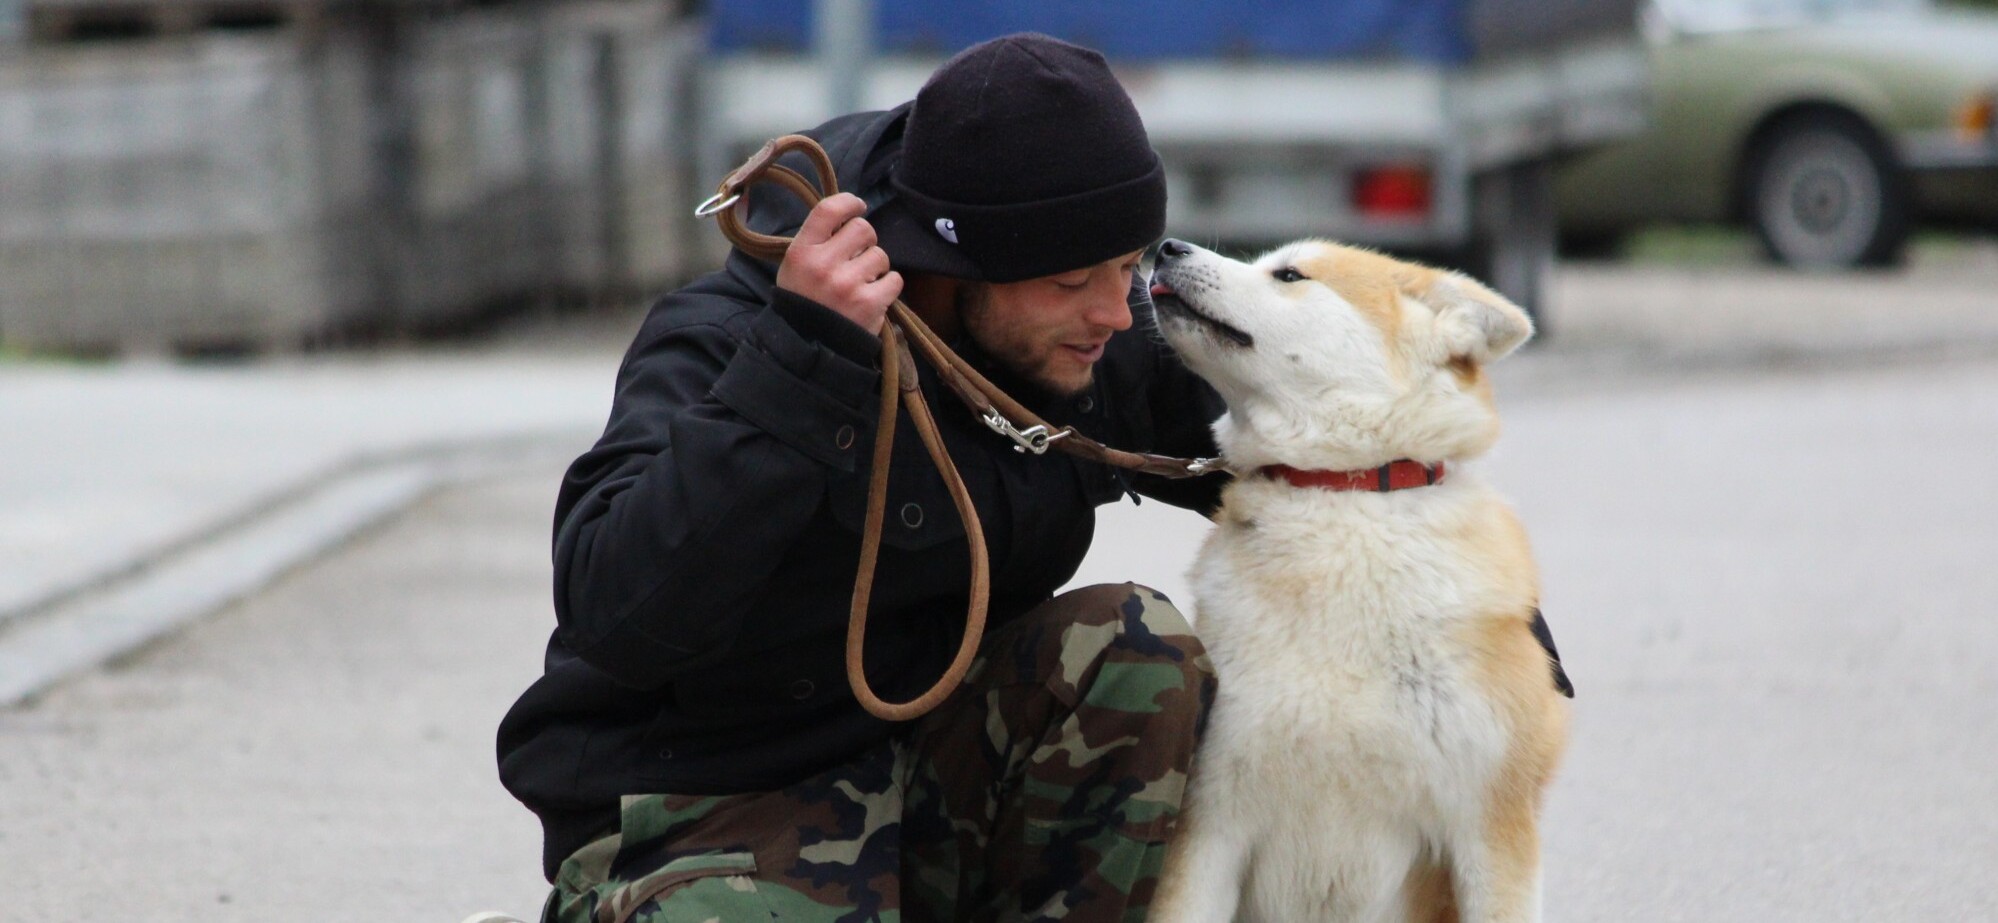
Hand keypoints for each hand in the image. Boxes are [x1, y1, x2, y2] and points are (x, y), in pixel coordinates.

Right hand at [775, 193, 901, 336]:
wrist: (809, 348)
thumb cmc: (804, 302)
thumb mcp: (795, 268)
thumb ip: (818, 242)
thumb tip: (851, 218)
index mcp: (802, 252)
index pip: (829, 210)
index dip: (849, 202)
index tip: (858, 206)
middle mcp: (824, 265)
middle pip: (863, 228)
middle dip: (866, 241)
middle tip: (858, 257)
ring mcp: (848, 284)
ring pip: (880, 255)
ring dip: (876, 266)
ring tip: (862, 282)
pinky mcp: (870, 303)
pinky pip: (894, 279)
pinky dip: (888, 286)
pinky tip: (874, 296)